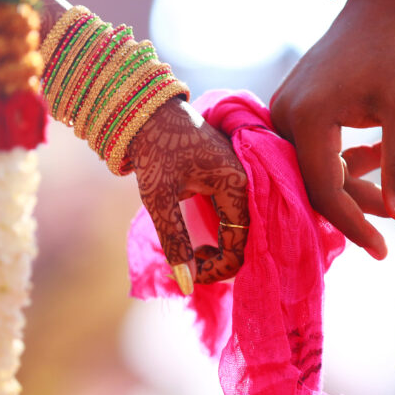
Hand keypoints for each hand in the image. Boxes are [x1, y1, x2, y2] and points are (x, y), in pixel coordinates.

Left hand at [127, 98, 248, 286]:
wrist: (146, 110)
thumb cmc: (154, 149)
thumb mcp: (159, 199)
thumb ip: (176, 242)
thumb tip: (186, 284)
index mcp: (238, 186)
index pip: (241, 244)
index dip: (218, 269)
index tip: (190, 275)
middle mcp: (247, 184)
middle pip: (246, 239)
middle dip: (221, 261)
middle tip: (191, 267)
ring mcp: (241, 180)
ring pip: (242, 230)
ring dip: (221, 249)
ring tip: (195, 255)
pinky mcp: (230, 179)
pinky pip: (235, 217)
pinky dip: (221, 235)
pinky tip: (201, 241)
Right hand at [270, 0, 394, 258]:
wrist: (380, 9)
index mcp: (306, 118)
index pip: (323, 190)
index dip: (353, 224)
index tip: (383, 250)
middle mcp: (285, 118)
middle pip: (317, 183)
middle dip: (361, 204)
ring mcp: (285, 113)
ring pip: (318, 169)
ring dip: (357, 182)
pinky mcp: (294, 110)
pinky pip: (316, 151)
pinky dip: (347, 161)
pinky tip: (379, 152)